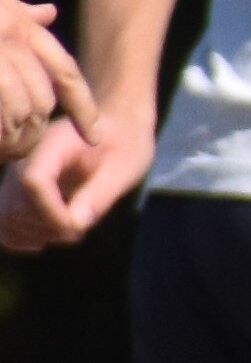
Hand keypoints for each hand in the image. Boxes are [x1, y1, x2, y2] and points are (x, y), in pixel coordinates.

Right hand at [0, 0, 85, 173]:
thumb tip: (49, 13)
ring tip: (2, 152)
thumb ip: (20, 14)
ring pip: (19, 110)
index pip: (65, 73)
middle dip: (34, 130)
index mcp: (20, 26)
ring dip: (11, 137)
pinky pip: (2, 112)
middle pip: (42, 99)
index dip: (83, 107)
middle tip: (18, 151)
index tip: (94, 137)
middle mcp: (9, 38)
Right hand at [0, 66, 148, 256]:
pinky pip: (5, 222)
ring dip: (38, 234)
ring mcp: (16, 175)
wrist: (115, 126)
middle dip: (49, 227)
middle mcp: (25, 159)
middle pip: (17, 206)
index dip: (52, 212)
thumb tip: (75, 225)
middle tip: (82, 228)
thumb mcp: (125, 167)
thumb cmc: (125, 143)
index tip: (78, 226)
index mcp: (53, 145)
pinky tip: (50, 236)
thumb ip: (100, 194)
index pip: (34, 182)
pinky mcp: (16, 189)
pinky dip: (22, 236)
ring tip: (72, 230)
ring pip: (7, 217)